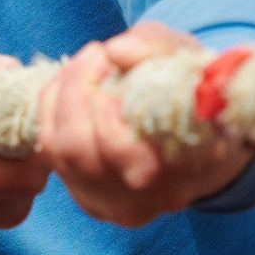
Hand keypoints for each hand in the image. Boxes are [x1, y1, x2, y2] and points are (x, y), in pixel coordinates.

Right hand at [0, 39, 50, 245]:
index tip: (18, 91)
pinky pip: (25, 183)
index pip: (32, 163)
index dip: (36, 121)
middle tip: (2, 99)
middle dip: (31, 127)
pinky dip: (17, 158)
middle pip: (41, 167)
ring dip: (24, 143)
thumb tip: (8, 67)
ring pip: (38, 175)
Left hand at [36, 23, 254, 227]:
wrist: (203, 138)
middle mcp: (149, 199)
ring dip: (59, 99)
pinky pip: (51, 156)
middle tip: (93, 54)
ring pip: (59, 154)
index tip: (109, 57)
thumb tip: (117, 51)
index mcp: (185, 170)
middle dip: (74, 92)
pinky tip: (70, 88)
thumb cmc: (194, 94)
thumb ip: (158, 48)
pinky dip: (51, 114)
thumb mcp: (187, 59)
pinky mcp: (91, 200)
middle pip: (79, 152)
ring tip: (83, 66)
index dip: (103, 105)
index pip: (123, 151)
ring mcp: (116, 205)